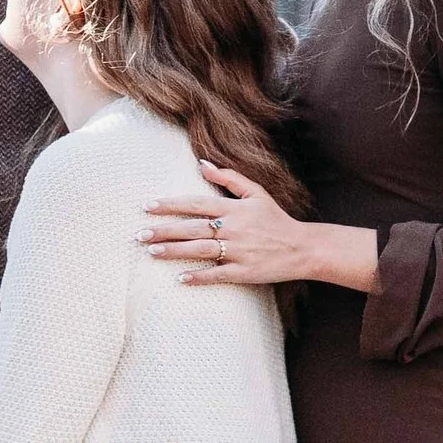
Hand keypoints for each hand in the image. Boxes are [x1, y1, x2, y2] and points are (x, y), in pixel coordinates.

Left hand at [142, 163, 378, 293]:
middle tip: (139, 234)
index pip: (196, 203)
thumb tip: (202, 164)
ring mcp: (238, 251)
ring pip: (200, 250)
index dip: (171, 205)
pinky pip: (217, 274)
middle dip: (164, 230)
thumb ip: (229, 177)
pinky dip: (199, 276)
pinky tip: (180, 278)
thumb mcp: (256, 193)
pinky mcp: (244, 271)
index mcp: (234, 208)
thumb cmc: (276, 219)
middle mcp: (234, 228)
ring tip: (151, 252)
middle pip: (192, 228)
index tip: (147, 206)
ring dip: (174, 251)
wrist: (302, 247)